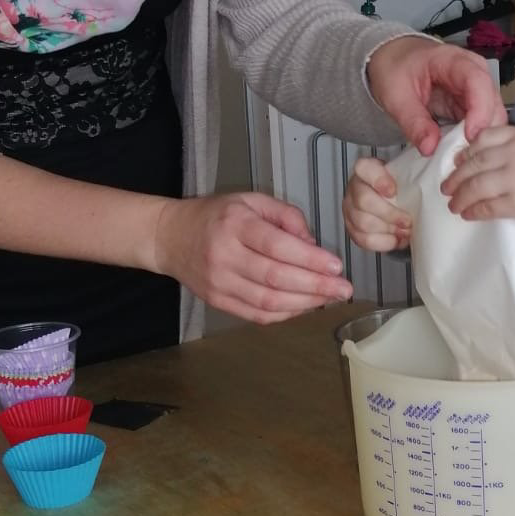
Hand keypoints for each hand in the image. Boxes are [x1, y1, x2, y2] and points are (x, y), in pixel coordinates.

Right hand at [153, 192, 353, 323]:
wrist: (170, 237)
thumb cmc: (216, 215)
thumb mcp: (251, 200)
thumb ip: (286, 216)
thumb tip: (312, 244)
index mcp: (235, 224)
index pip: (277, 246)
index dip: (310, 259)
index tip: (336, 265)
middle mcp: (225, 256)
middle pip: (276, 278)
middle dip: (315, 286)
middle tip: (343, 288)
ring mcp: (219, 283)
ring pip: (268, 302)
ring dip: (304, 304)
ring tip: (329, 299)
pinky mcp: (217, 302)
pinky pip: (256, 315)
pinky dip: (285, 314)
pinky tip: (304, 307)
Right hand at [342, 156, 412, 251]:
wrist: (393, 200)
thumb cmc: (399, 185)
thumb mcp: (405, 171)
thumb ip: (413, 168)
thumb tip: (430, 164)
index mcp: (366, 169)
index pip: (364, 168)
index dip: (378, 180)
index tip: (394, 191)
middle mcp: (354, 187)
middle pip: (364, 201)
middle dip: (390, 214)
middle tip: (408, 220)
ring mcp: (350, 208)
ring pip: (363, 223)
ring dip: (388, 230)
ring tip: (405, 230)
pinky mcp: (352, 228)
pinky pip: (364, 239)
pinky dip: (383, 242)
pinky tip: (396, 239)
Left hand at [366, 35, 506, 155]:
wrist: (395, 61)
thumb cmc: (396, 69)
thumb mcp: (396, 96)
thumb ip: (413, 121)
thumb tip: (430, 148)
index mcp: (456, 61)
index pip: (478, 83)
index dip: (480, 111)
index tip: (470, 137)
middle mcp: (475, 74)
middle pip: (493, 105)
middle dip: (483, 133)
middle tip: (462, 157)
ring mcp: (477, 91)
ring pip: (492, 121)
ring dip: (479, 141)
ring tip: (459, 158)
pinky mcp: (473, 107)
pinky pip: (482, 128)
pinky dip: (473, 142)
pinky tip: (458, 154)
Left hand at [439, 125, 514, 230]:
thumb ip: (513, 143)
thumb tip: (479, 155)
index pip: (482, 139)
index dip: (465, 153)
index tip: (457, 162)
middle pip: (474, 163)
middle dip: (456, 177)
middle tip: (446, 187)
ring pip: (476, 186)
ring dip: (460, 197)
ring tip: (453, 204)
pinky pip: (488, 207)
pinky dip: (474, 211)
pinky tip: (468, 214)